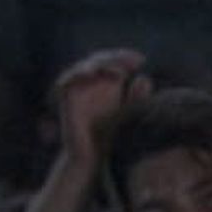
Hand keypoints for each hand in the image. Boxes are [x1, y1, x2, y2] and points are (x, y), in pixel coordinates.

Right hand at [52, 48, 148, 170]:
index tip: (141, 60)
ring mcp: (77, 89)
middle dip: (115, 57)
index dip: (125, 57)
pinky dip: (77, 73)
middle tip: (132, 61)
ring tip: (117, 70)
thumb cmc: (111, 135)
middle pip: (99, 59)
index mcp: (106, 83)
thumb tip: (145, 78)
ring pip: (84, 66)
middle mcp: (90, 83)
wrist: (91, 155)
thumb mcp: (128, 115)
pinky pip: (66, 80)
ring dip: (99, 64)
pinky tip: (93, 73)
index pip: (113, 61)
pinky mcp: (66, 99)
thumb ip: (137, 97)